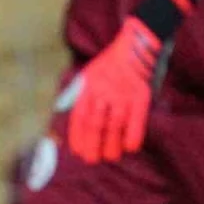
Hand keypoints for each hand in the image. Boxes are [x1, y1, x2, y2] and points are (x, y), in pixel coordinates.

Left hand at [67, 17, 162, 164]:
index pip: (79, 117)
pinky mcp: (141, 94)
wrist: (136, 43)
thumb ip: (76, 96)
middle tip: (93, 161)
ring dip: (112, 145)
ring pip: (115, 125)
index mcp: (88, 87)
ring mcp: (123, 93)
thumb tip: (62, 118)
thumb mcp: (87, 75)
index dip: (78, 138)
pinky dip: (133, 136)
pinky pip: (137, 120)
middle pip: (96, 124)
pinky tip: (130, 148)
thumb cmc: (110, 64)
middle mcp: (104, 91)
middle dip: (93, 146)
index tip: (78, 153)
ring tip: (111, 157)